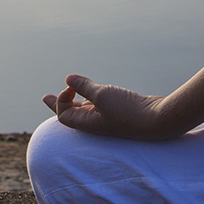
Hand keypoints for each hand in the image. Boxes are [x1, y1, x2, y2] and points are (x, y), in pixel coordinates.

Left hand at [42, 74, 178, 140]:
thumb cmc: (127, 110)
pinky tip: (92, 90)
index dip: (61, 100)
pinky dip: (91, 96)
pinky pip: (99, 104)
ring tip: (69, 90)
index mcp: (88, 124)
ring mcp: (107, 118)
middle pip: (71, 114)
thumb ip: (84, 87)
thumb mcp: (102, 95)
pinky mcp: (119, 111)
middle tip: (45, 97)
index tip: (71, 86)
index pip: (63, 115)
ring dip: (75, 98)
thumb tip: (68, 79)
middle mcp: (95, 124)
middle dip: (59, 103)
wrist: (157, 119)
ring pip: (85, 109)